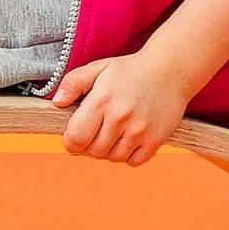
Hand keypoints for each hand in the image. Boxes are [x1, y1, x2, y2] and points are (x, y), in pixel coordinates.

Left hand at [48, 51, 192, 164]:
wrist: (171, 69)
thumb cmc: (130, 70)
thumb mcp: (99, 68)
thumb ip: (73, 82)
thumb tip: (57, 102)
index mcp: (102, 100)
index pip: (76, 138)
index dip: (71, 141)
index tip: (76, 134)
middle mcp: (120, 117)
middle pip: (93, 151)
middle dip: (90, 145)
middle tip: (97, 130)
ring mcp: (140, 130)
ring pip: (113, 158)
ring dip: (109, 150)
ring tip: (114, 132)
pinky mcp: (156, 140)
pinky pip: (133, 161)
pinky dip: (128, 155)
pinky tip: (130, 137)